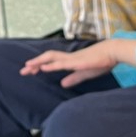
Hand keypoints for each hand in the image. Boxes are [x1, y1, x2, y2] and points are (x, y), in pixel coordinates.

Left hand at [20, 39, 135, 87]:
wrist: (113, 52)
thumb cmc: (101, 61)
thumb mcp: (85, 73)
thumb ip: (73, 78)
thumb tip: (62, 84)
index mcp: (70, 60)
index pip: (51, 61)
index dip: (39, 65)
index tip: (29, 70)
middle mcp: (68, 57)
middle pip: (47, 58)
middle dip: (34, 64)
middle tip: (22, 71)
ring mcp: (72, 58)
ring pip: (51, 58)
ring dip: (39, 62)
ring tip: (28, 67)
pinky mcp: (78, 61)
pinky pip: (62, 63)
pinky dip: (51, 66)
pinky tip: (44, 68)